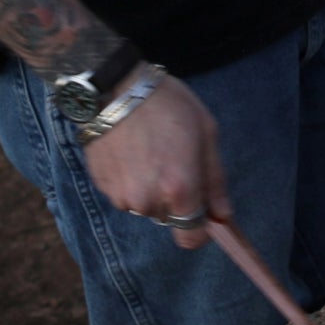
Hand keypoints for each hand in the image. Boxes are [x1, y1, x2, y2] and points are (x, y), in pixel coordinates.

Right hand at [80, 73, 228, 249]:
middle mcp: (147, 200)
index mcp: (179, 188)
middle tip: (171, 160)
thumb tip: (222, 215)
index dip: (199, 227)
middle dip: (173, 198)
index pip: (191, 238)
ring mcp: (120, 194)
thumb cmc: (166, 103)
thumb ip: (215, 180)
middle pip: (168, 218)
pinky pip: (122, 192)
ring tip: (147, 151)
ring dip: (148, 188)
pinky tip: (129, 150)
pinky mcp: (101, 185)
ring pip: (143, 205)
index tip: (200, 209)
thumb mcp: (206, 133)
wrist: (114, 86)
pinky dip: (128, 179)